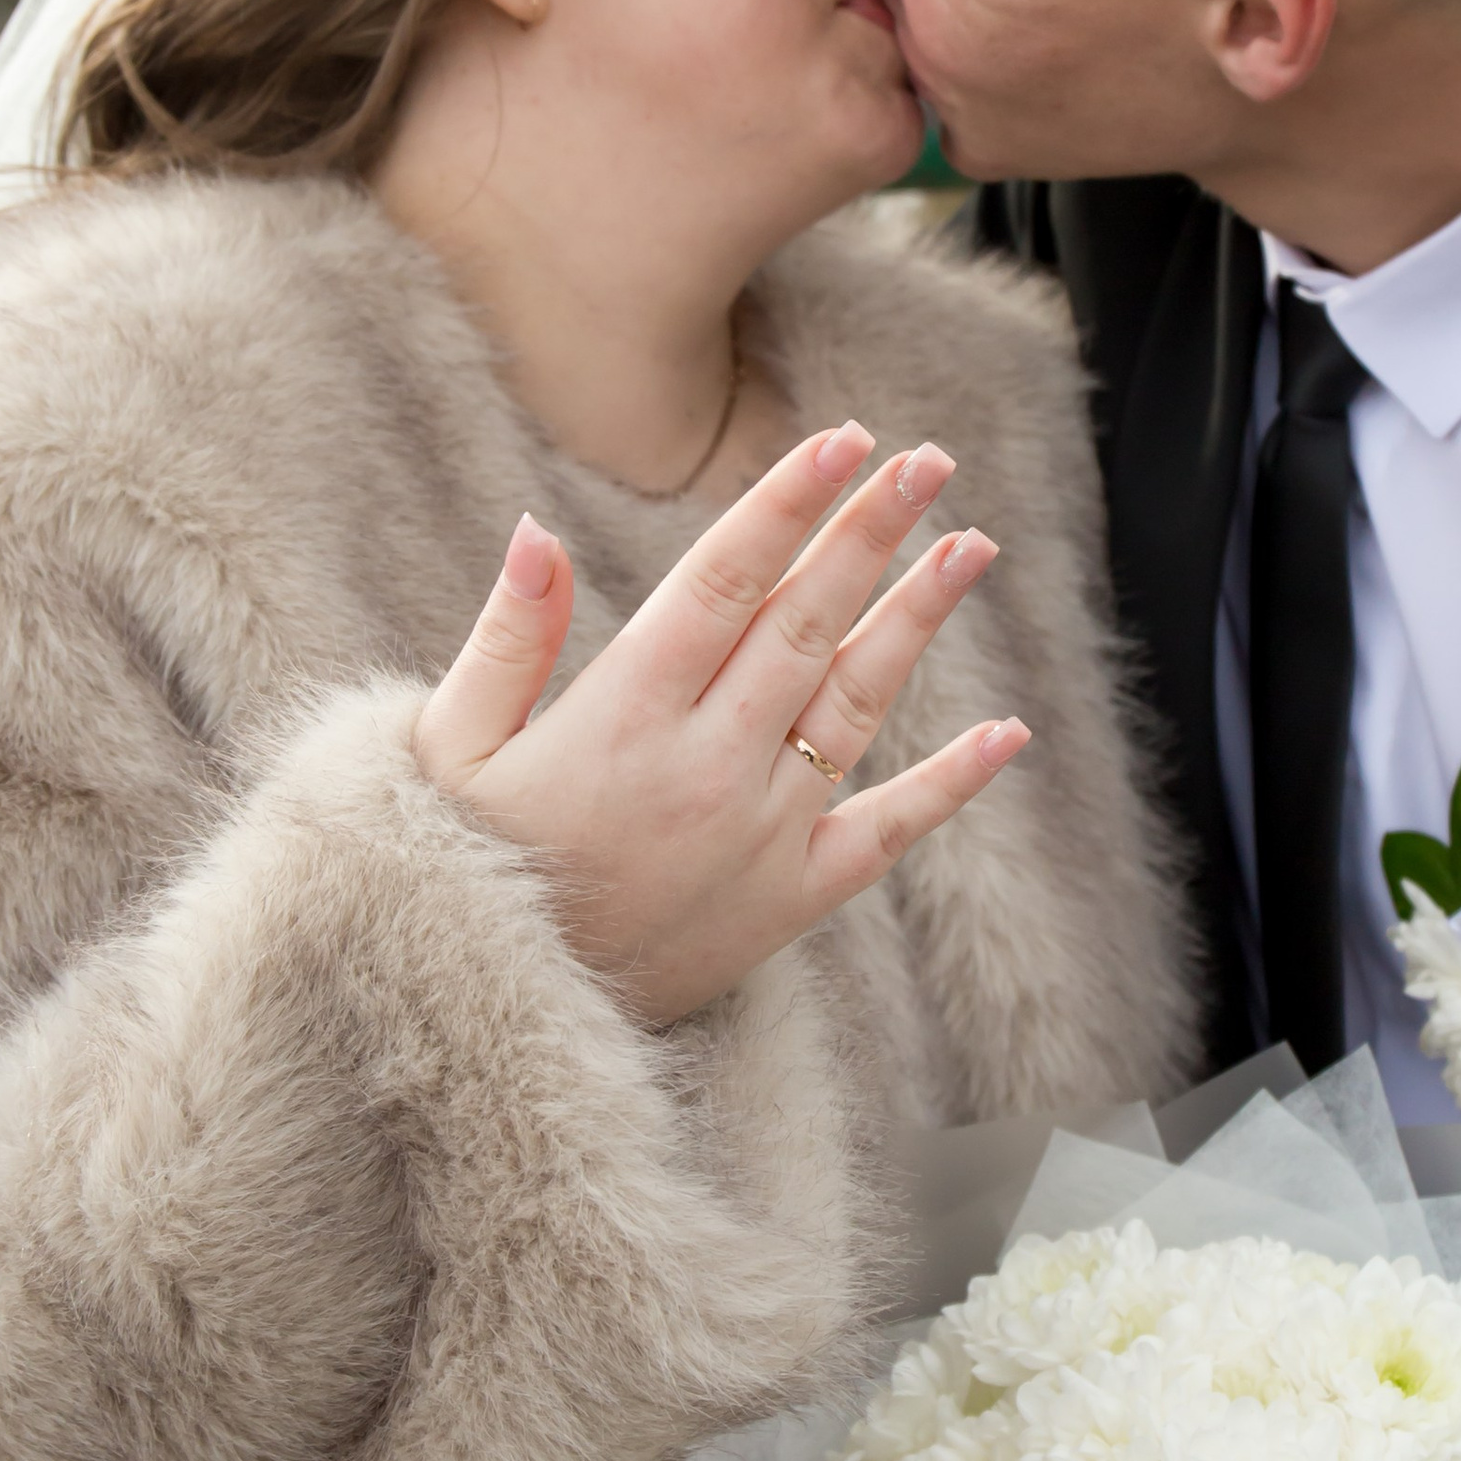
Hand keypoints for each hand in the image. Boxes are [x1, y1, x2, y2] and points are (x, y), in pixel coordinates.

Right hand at [412, 422, 1025, 1024]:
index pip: (726, 581)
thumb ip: (507, 638)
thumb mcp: (452, 748)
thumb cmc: (459, 866)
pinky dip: (953, 783)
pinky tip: (1009, 732)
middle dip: (870, 531)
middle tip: (927, 458)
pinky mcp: (791, 900)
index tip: (845, 439)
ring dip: (919, 617)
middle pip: (807, 622)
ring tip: (971, 543)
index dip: (789, 503)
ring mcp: (760, 834)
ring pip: (858, 703)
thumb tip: (539, 528)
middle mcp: (707, 766)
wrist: (496, 1022)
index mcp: (622, 716)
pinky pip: (888, 830)